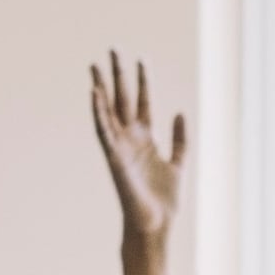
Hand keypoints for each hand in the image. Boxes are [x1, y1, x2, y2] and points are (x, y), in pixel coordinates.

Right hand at [87, 52, 185, 246]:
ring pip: (108, 110)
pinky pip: (103, 130)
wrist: (156, 223)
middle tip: (112, 50)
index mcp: (146, 138)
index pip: (143, 102)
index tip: (141, 58)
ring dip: (101, 87)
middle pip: (122, 99)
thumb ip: (180, 138)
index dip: (143, 81)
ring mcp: (120, 146)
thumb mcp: (179, 162)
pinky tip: (94, 93)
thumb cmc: (165, 200)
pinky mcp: (113, 157)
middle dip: (117, 75)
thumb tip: (180, 111)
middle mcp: (130, 138)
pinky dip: (98, 112)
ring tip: (95, 65)